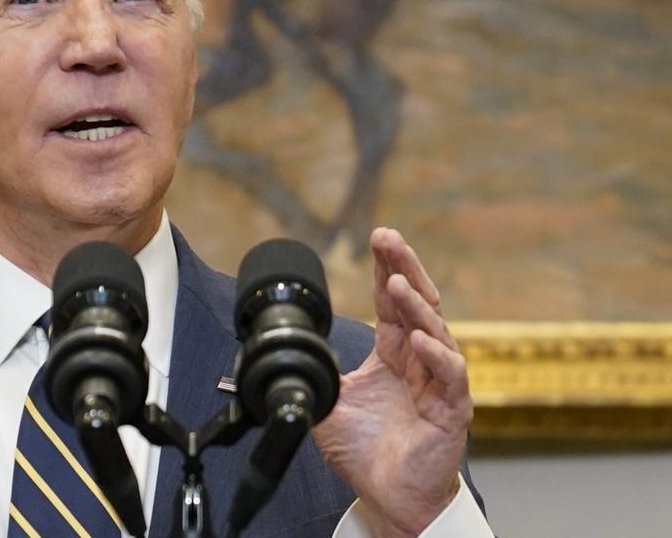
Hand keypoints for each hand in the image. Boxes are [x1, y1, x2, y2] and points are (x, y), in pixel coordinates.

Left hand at [312, 228, 472, 537]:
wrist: (388, 497)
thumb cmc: (366, 451)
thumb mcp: (328, 401)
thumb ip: (314, 369)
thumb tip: (281, 346)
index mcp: (395, 354)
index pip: (392, 302)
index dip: (386, 268)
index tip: (377, 237)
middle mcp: (421, 361)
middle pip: (419, 303)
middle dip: (404, 267)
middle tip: (389, 238)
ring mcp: (440, 383)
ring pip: (437, 332)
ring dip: (416, 306)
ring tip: (396, 282)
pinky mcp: (452, 411)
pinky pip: (449, 377)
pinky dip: (436, 356)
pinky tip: (421, 339)